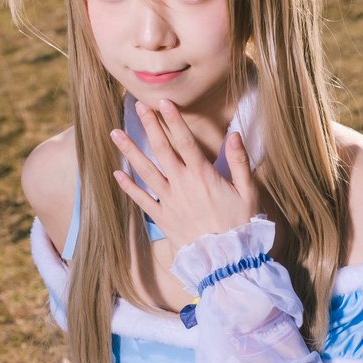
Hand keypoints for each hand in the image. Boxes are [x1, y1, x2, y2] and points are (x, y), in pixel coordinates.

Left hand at [110, 100, 258, 249]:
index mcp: (203, 175)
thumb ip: (238, 162)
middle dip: (149, 126)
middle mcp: (182, 185)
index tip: (163, 102)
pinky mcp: (163, 218)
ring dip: (130, 151)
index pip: (185, 141)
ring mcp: (169, 201)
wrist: (226, 260)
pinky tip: (117, 173)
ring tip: (115, 134)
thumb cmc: (240, 226)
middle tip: (138, 107)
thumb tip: (234, 134)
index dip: (173, 120)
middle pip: (162, 150)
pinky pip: (142, 200)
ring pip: (146, 171)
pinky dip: (129, 187)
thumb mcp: (248, 192)